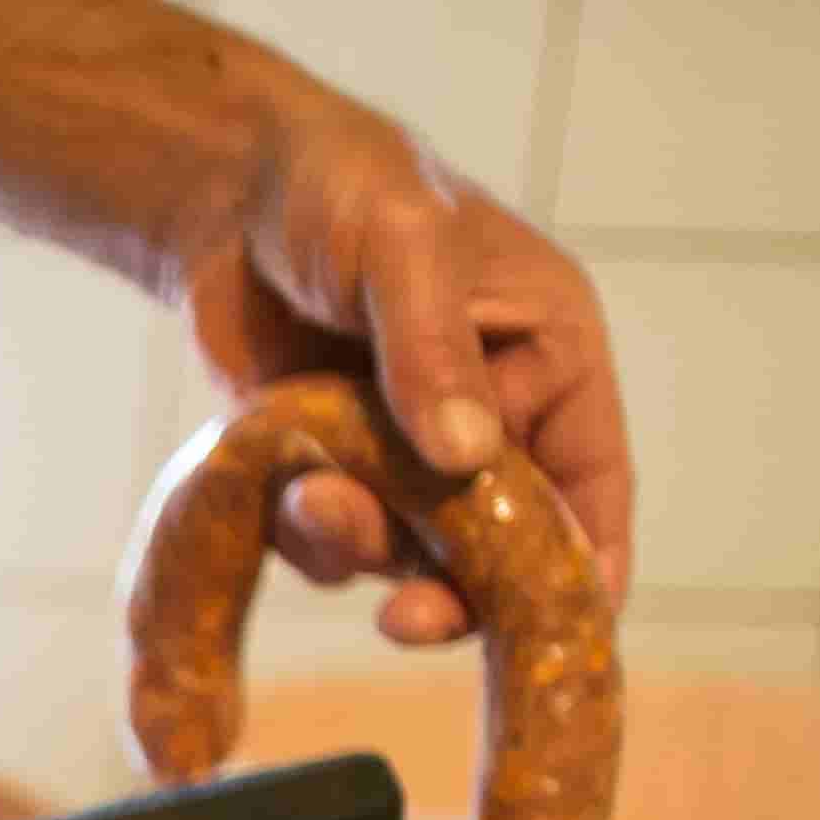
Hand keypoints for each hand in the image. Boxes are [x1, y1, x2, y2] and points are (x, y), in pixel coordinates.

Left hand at [186, 104, 633, 645]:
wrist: (228, 198)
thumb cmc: (342, 187)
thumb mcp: (401, 249)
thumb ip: (432, 350)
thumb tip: (467, 457)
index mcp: (549, 356)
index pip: (592, 486)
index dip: (584, 569)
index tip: (557, 631)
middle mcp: (492, 418)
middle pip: (500, 554)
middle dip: (452, 592)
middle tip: (400, 619)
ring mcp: (408, 456)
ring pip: (404, 559)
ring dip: (356, 547)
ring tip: (305, 487)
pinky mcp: (333, 476)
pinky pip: (329, 548)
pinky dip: (301, 534)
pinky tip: (272, 472)